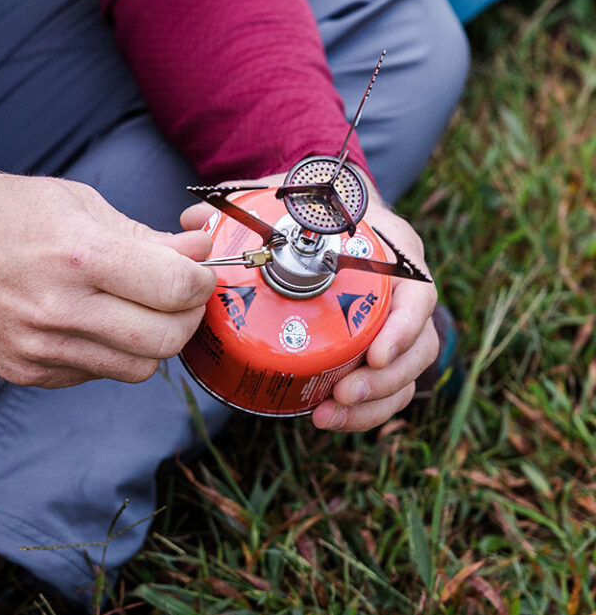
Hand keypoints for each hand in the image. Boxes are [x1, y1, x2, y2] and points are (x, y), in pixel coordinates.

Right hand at [0, 171, 216, 387]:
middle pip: (168, 340)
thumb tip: (198, 251)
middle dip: (188, 315)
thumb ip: (143, 234)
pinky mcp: (27, 374)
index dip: (202, 279)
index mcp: (79, 255)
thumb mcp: (74, 202)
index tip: (198, 269)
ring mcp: (42, 350)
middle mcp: (62, 310)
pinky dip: (111, 351)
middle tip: (177, 293)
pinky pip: (97, 373)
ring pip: (140, 368)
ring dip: (154, 339)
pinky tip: (91, 321)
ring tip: (136, 307)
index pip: (177, 288)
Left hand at [181, 171, 437, 431]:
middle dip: (385, 379)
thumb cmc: (314, 211)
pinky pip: (388, 385)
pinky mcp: (382, 345)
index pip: (418, 292)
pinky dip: (365, 409)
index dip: (404, 327)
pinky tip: (325, 416)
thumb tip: (194, 221)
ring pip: (407, 372)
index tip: (374, 355)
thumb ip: (244, 204)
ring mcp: (398, 320)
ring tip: (328, 415)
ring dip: (374, 402)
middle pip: (419, 342)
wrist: (331, 219)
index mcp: (393, 251)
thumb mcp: (285, 198)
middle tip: (343, 395)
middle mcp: (404, 289)